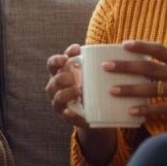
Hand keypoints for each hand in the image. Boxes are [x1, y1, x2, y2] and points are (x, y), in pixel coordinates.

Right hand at [46, 44, 117, 165]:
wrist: (95, 113)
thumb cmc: (91, 86)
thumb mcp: (91, 74)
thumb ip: (95, 63)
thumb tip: (114, 49)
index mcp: (60, 74)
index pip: (52, 64)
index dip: (58, 59)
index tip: (68, 57)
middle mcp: (55, 87)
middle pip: (56, 80)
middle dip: (64, 77)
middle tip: (76, 77)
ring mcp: (60, 102)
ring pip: (58, 97)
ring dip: (67, 93)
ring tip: (78, 91)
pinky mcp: (67, 116)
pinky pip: (66, 115)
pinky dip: (69, 113)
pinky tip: (72, 111)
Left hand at [107, 40, 166, 131]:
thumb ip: (164, 67)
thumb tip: (134, 64)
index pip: (158, 49)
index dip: (140, 45)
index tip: (123, 44)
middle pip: (148, 67)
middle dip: (125, 66)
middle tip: (106, 66)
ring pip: (151, 88)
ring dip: (129, 89)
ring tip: (111, 90)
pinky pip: (160, 108)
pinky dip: (145, 109)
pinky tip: (131, 111)